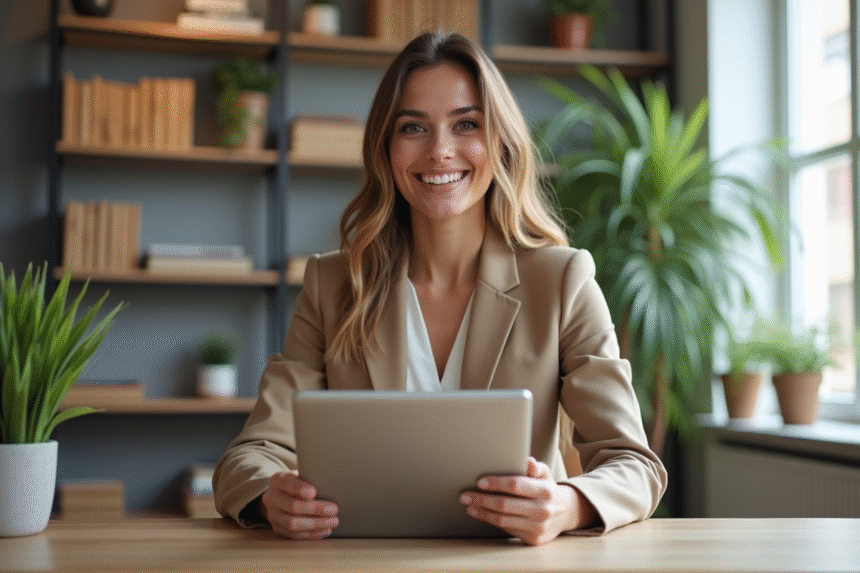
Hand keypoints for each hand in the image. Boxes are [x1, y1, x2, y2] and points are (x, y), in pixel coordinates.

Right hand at [261, 472, 338, 539]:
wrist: (283, 494)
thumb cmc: (298, 482)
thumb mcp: (301, 474)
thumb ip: (310, 478)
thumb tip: (329, 486)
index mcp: (277, 480)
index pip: (287, 483)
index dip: (299, 489)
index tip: (314, 492)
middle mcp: (271, 498)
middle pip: (292, 506)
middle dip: (315, 509)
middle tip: (334, 510)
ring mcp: (272, 515)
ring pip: (292, 524)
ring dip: (316, 524)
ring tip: (333, 521)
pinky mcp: (277, 528)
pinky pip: (294, 535)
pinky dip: (312, 534)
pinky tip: (325, 529)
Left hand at [459, 456, 593, 545]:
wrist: (564, 513)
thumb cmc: (546, 490)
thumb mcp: (545, 474)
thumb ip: (535, 467)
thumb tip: (527, 461)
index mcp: (545, 490)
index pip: (516, 485)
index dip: (496, 483)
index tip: (480, 482)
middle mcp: (542, 510)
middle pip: (505, 504)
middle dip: (482, 499)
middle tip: (465, 495)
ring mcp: (538, 527)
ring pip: (502, 520)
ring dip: (482, 512)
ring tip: (469, 504)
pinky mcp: (532, 539)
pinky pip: (506, 529)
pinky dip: (490, 520)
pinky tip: (480, 513)